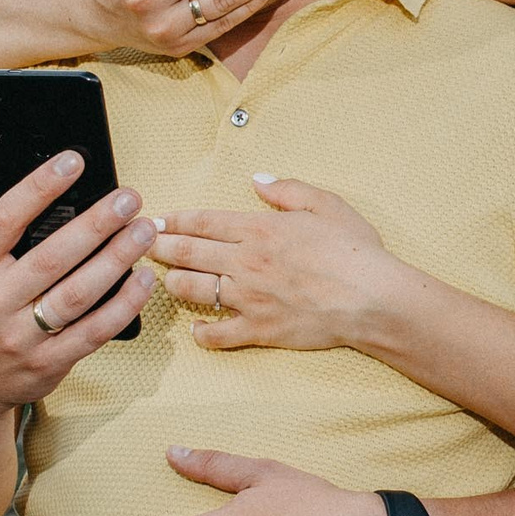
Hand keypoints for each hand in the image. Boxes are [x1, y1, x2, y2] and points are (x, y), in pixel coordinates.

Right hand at [0, 127, 157, 420]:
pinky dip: (123, 305)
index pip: (4, 220)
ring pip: (77, 294)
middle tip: (130, 196)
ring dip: (116, 260)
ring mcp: (20, 337)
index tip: (75, 160)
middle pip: (50, 257)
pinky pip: (94, 331)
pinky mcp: (49, 364)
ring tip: (145, 229)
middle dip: (95, 224)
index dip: (40, 188)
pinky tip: (144, 278)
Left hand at [152, 178, 413, 351]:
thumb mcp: (326, 204)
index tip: (159, 219)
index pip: (203, 221)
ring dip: (173, 283)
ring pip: (192, 290)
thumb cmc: (355, 250)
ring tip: (166, 279)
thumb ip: (288, 190)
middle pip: (187, 252)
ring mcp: (248, 298)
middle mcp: (245, 262)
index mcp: (259, 229)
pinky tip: (195, 327)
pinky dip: (201, 332)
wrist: (372, 298)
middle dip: (159, 246)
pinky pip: (217, 334)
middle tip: (142, 244)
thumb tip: (258, 181)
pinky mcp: (258, 329)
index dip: (175, 219)